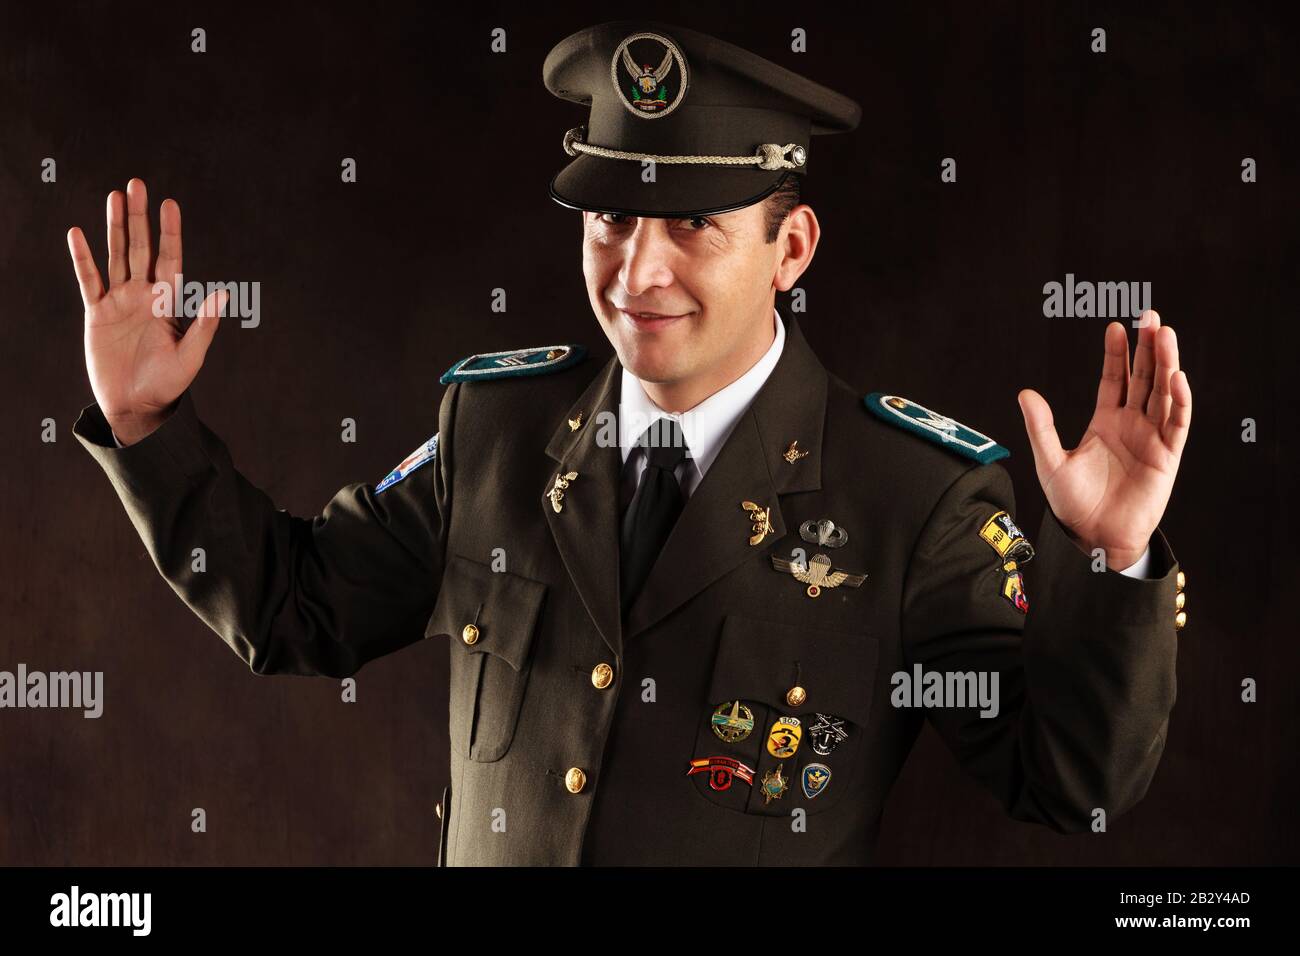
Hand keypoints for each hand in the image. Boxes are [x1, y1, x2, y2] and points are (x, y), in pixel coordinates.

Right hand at [67, 178, 225, 444]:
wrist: (137, 405)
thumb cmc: (169, 383)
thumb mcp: (192, 356)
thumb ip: (204, 325)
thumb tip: (224, 295)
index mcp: (168, 302)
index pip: (170, 258)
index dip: (169, 232)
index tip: (170, 204)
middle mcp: (144, 295)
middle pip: (141, 248)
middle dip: (140, 217)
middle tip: (136, 184)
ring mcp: (119, 301)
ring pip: (116, 256)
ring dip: (115, 227)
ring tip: (114, 197)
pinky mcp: (97, 314)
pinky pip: (89, 280)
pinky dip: (83, 258)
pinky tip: (77, 234)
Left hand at [1017, 310, 1190, 570]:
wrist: (1093, 536)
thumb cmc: (1072, 504)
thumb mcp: (1049, 461)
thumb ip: (1040, 427)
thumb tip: (1025, 393)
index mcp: (1104, 422)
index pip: (1114, 379)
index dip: (1116, 353)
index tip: (1116, 326)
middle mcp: (1131, 425)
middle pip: (1143, 378)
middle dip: (1148, 348)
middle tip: (1151, 317)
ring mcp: (1151, 439)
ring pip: (1163, 394)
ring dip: (1166, 365)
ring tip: (1166, 335)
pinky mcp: (1166, 457)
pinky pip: (1177, 424)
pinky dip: (1179, 402)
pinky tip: (1177, 378)